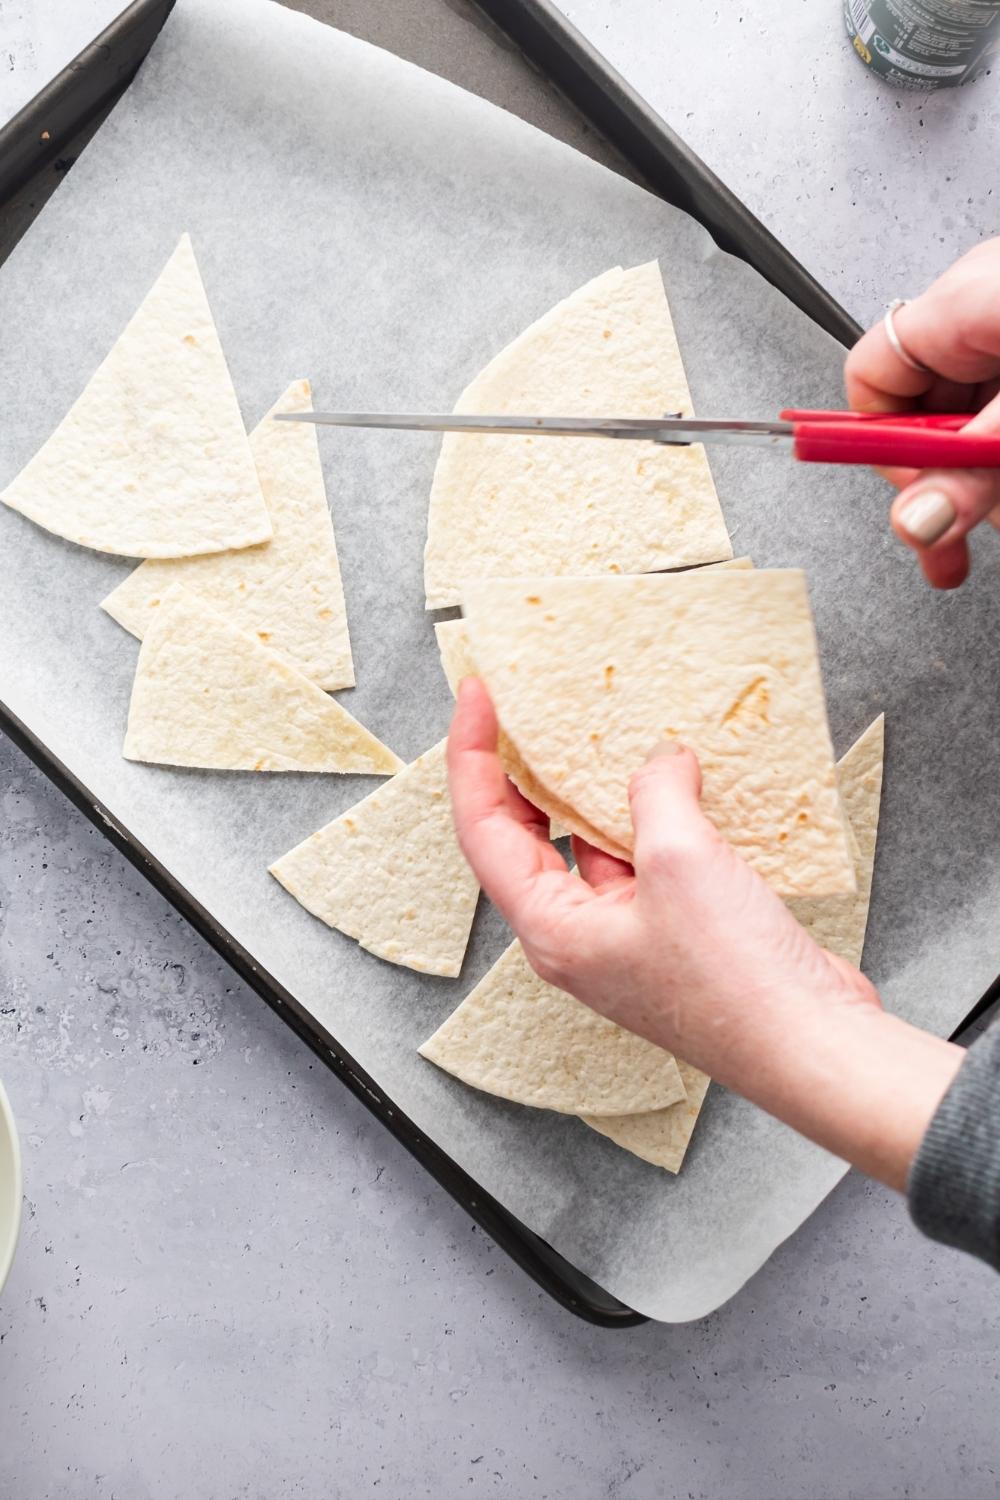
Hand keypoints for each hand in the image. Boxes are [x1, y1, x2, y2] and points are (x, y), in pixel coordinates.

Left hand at [449, 677, 962, 1188]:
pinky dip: (649, 818)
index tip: (479, 696)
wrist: (813, 1045)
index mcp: (552, 929)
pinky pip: (641, 862)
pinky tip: (675, 781)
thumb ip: (655, 794)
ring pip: (587, 848)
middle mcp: (576, 938)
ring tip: (596, 730)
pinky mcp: (673, 935)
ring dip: (591, 792)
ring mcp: (625, 939)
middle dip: (519, 772)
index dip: (472, 756)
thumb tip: (659, 763)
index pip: (483, 828)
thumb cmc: (734, 976)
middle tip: (523, 709)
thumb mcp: (681, 859)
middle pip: (523, 838)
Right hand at [845, 237, 999, 588]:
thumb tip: (918, 523)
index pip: (868, 380)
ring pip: (966, 422)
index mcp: (967, 303)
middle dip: (943, 481)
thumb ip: (975, 466)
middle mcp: (982, 309)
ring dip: (984, 478)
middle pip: (918, 412)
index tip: (916, 497)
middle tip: (958, 539)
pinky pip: (997, 414)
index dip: (881, 448)